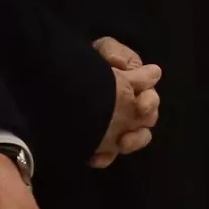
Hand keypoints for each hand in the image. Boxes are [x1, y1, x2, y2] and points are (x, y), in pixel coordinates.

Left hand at [92, 36, 162, 166]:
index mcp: (136, 86)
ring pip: (134, 140)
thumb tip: (122, 66)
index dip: (148, 101)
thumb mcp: (101, 50)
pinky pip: (109, 154)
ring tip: (120, 144)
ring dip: (132, 143)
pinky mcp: (103, 142)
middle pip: (147, 120)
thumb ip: (114, 53)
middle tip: (129, 131)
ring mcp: (118, 126)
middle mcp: (133, 108)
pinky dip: (104, 157)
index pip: (150, 95)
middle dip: (142, 126)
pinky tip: (95, 158)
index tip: (140, 105)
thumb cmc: (86, 61)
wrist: (58, 79)